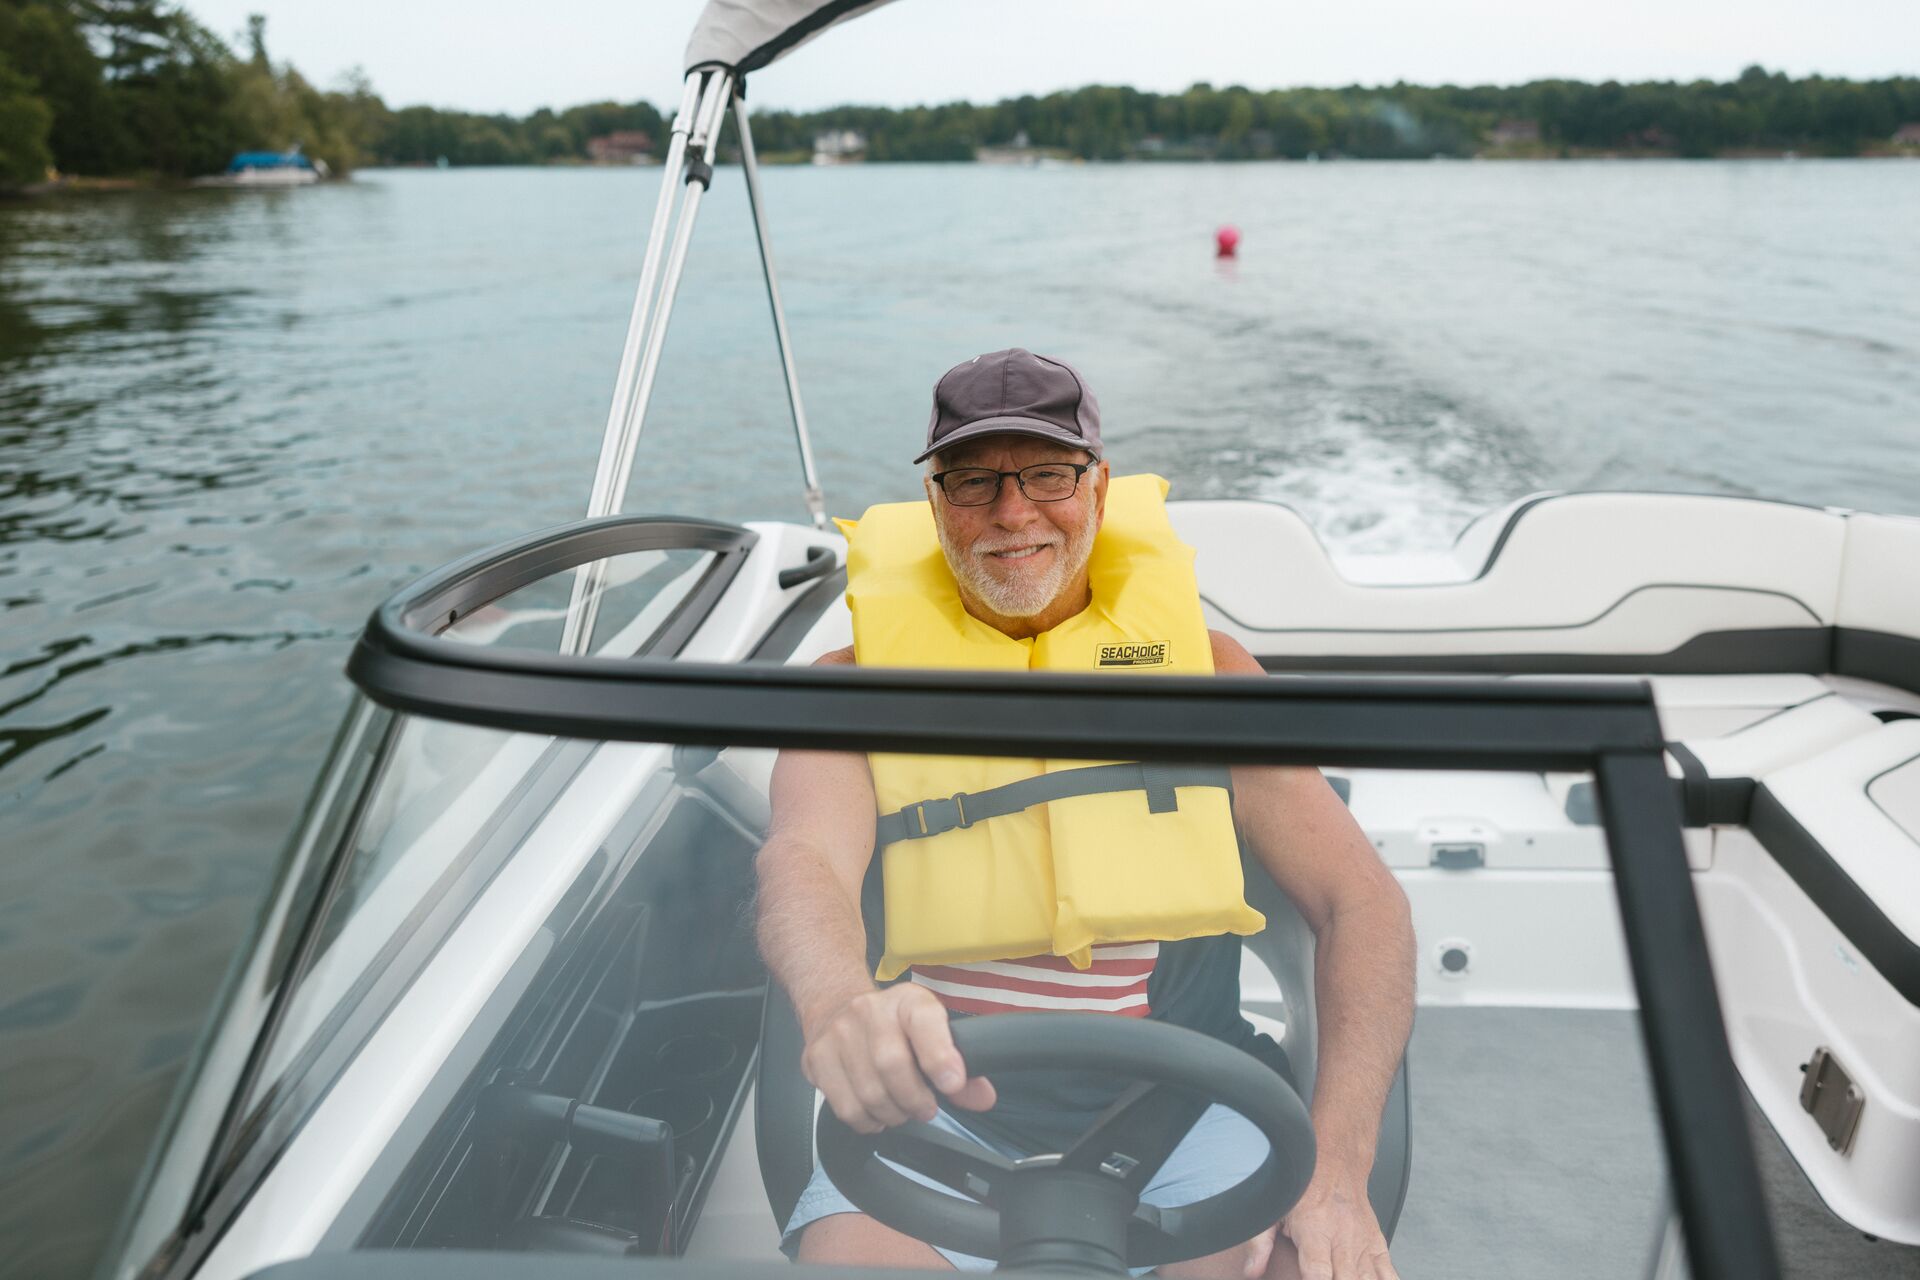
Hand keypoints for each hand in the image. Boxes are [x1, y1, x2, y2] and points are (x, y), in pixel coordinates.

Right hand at [800, 983, 996, 1132]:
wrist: (835, 1005)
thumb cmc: (892, 1025)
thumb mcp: (930, 1030)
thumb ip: (960, 1065)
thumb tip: (983, 1098)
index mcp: (907, 1001)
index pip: (924, 1022)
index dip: (939, 1056)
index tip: (952, 1085)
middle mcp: (869, 1010)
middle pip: (892, 1066)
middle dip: (915, 1100)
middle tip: (925, 1109)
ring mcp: (837, 1033)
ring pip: (869, 1093)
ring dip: (892, 1114)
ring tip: (900, 1110)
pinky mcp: (815, 1059)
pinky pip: (845, 1107)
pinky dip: (867, 1121)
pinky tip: (875, 1113)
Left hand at [1243, 1177, 1396, 1279]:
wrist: (1336, 1160)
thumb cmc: (1302, 1185)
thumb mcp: (1273, 1209)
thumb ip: (1260, 1242)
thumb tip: (1251, 1271)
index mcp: (1315, 1230)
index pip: (1318, 1272)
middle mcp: (1342, 1238)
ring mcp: (1363, 1243)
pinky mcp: (1377, 1245)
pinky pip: (1389, 1273)